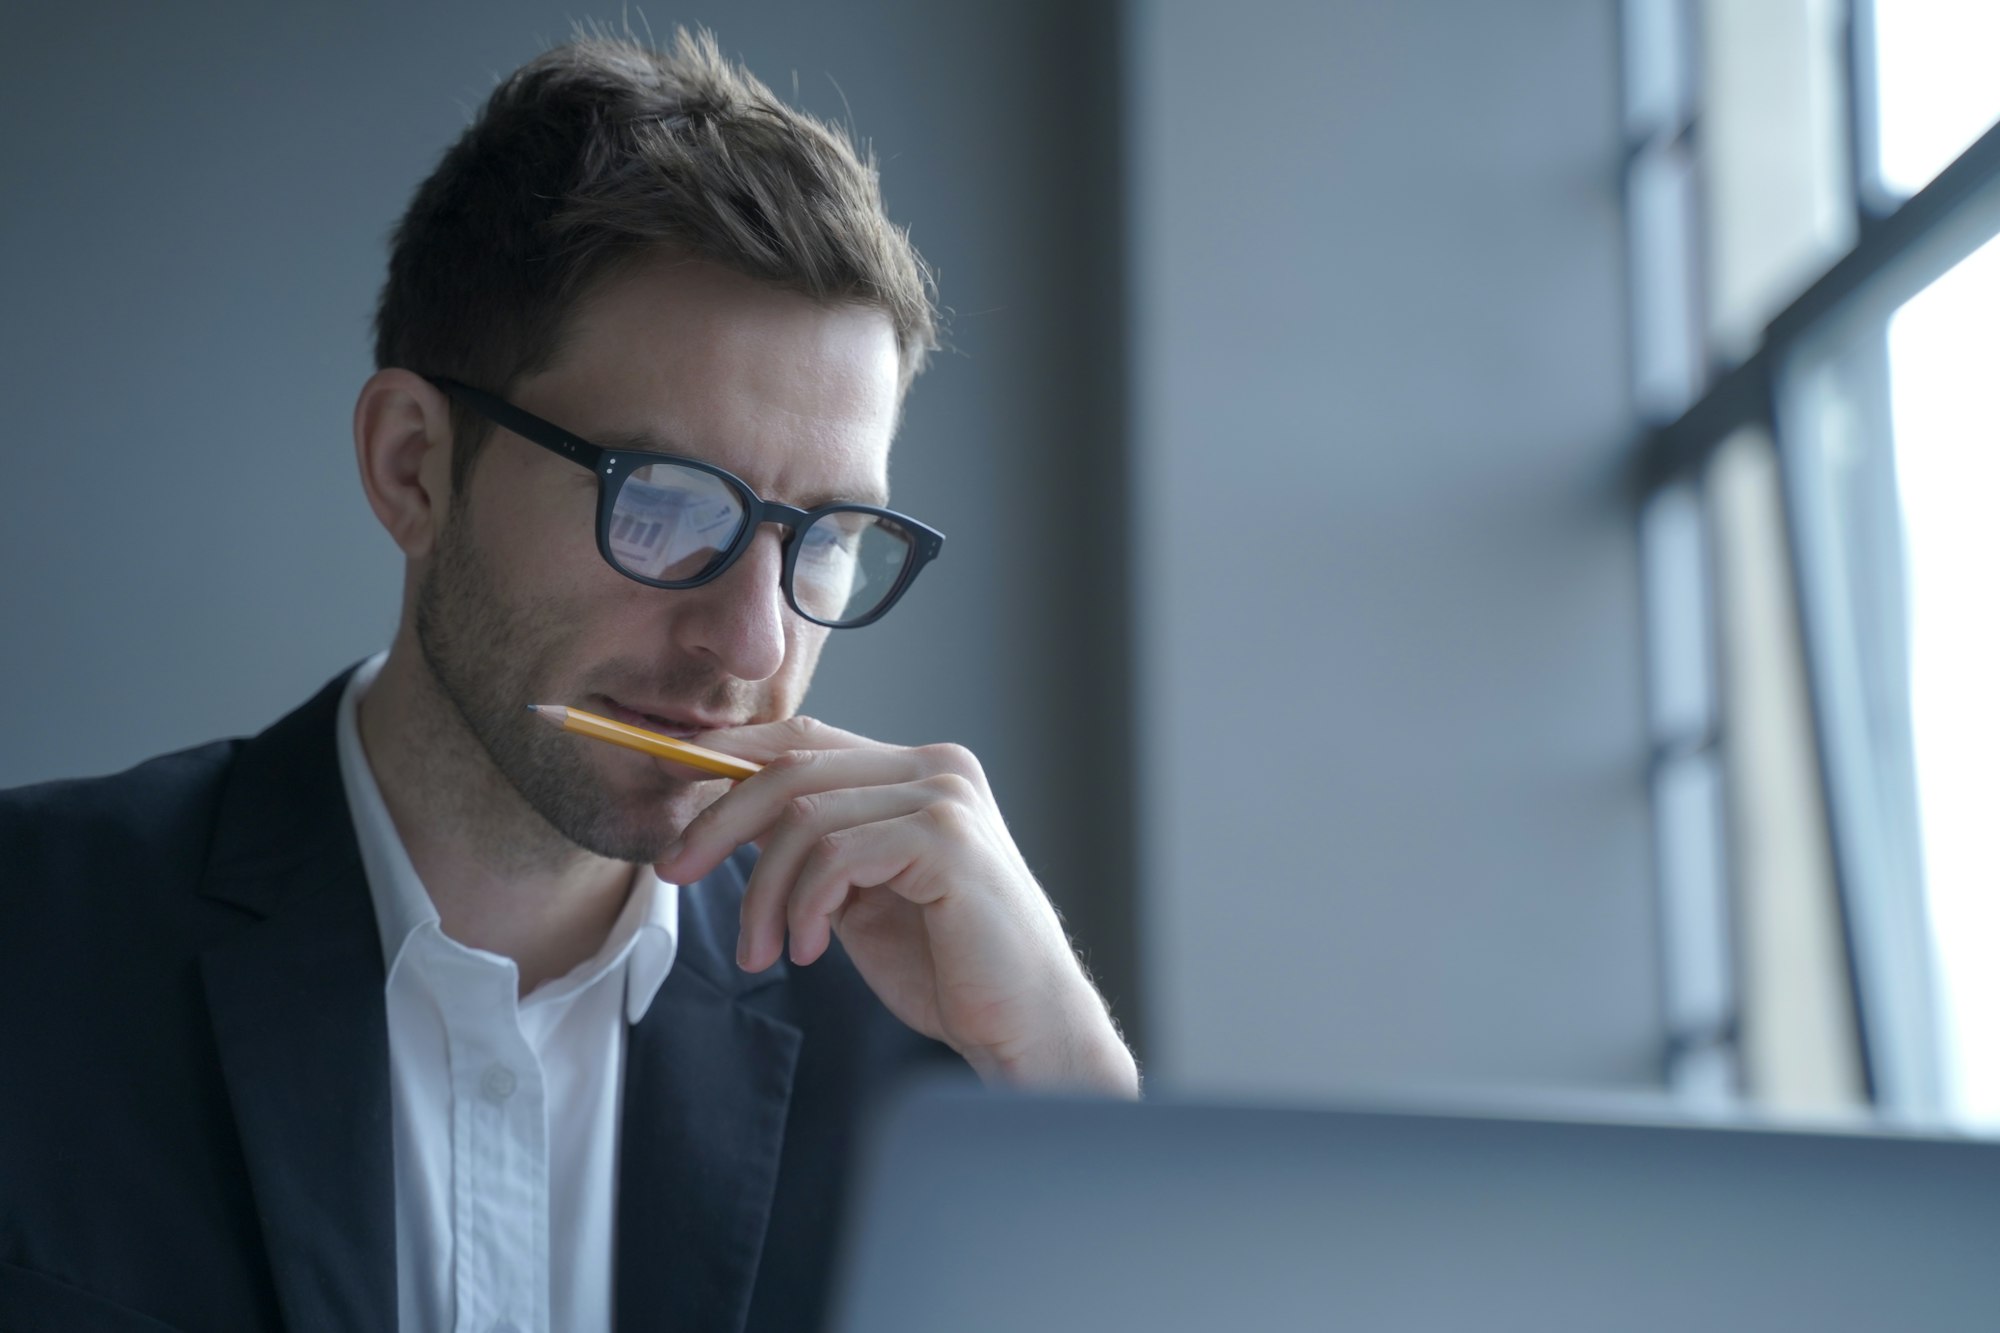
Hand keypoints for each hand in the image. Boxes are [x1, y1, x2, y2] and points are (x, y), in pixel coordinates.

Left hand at [652, 717, 1138, 1095]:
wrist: (1024, 1025)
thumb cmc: (948, 967)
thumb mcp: (858, 895)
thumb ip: (811, 849)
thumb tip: (723, 816)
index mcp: (918, 771)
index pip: (805, 738)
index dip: (729, 760)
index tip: (671, 802)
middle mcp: (937, 767)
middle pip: (793, 765)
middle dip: (719, 820)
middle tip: (674, 870)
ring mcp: (946, 797)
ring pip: (805, 817)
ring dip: (763, 892)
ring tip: (765, 950)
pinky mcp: (947, 838)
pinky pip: (836, 856)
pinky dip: (804, 906)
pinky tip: (808, 950)